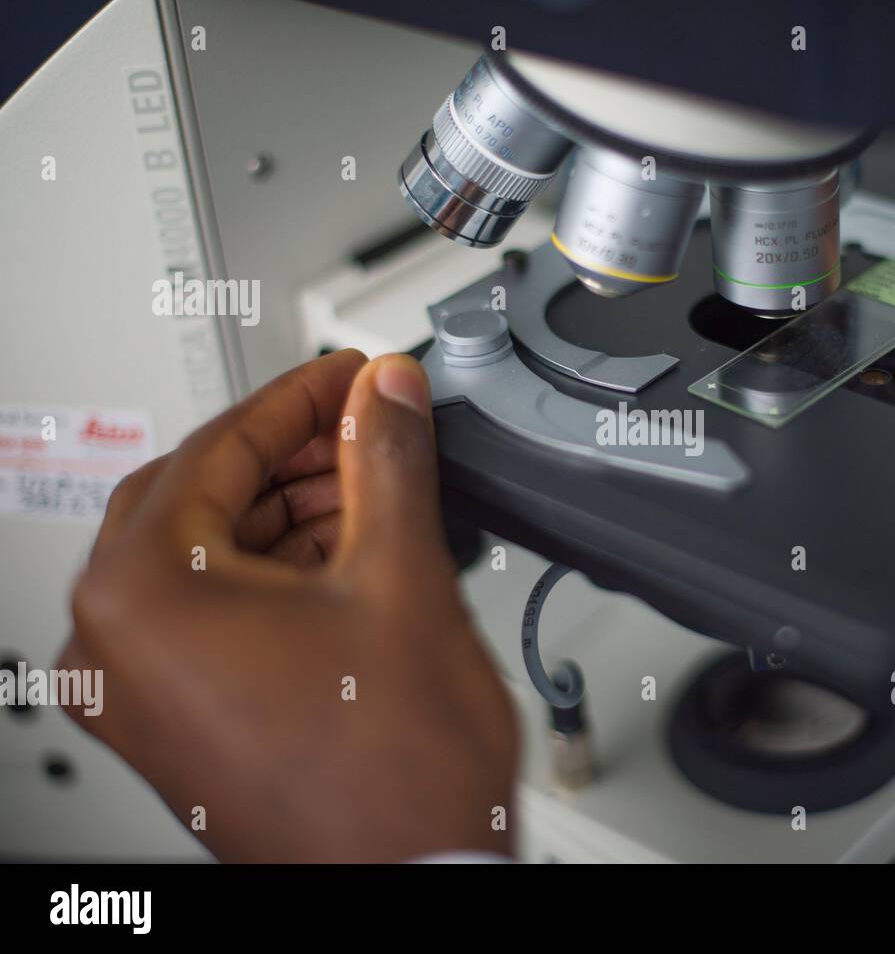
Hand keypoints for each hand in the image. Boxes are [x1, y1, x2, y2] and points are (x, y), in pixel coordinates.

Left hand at [59, 350, 518, 861]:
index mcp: (142, 599)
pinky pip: (211, 615)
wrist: (414, 881)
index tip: (351, 377)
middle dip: (293, 456)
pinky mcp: (179, 721)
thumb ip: (388, 462)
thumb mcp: (400, 580)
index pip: (217, 449)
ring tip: (371, 486)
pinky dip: (275, 573)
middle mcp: (116, 647)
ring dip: (289, 512)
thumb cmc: (391, 778)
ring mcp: (142, 693)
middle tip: (365, 424)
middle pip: (202, 498)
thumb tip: (386, 396)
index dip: (301, 399)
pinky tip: (347, 552)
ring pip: (207, 557)